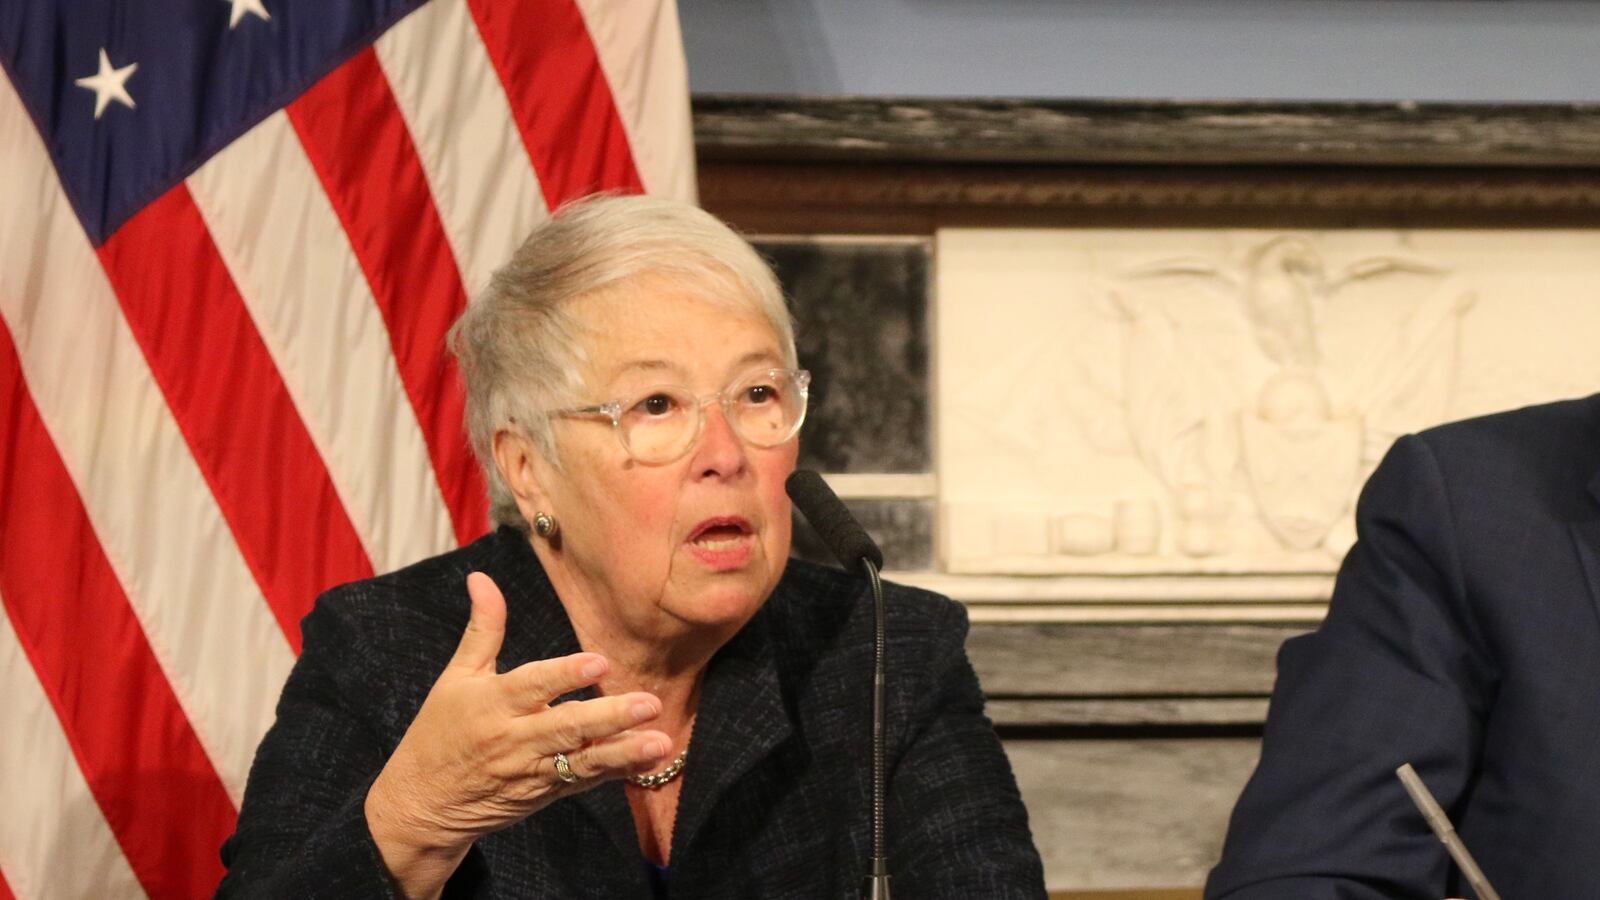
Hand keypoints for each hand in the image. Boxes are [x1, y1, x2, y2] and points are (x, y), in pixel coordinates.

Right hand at [365, 572, 670, 897]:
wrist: (423, 805)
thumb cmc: (440, 732)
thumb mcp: (456, 678)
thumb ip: (482, 629)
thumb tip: (481, 577)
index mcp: (490, 705)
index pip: (531, 687)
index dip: (564, 675)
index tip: (599, 663)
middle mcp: (513, 740)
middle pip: (566, 728)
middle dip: (609, 718)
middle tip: (650, 703)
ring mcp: (532, 771)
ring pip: (582, 761)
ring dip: (624, 752)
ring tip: (660, 742)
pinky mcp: (545, 793)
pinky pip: (584, 781)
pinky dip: (615, 772)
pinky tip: (648, 761)